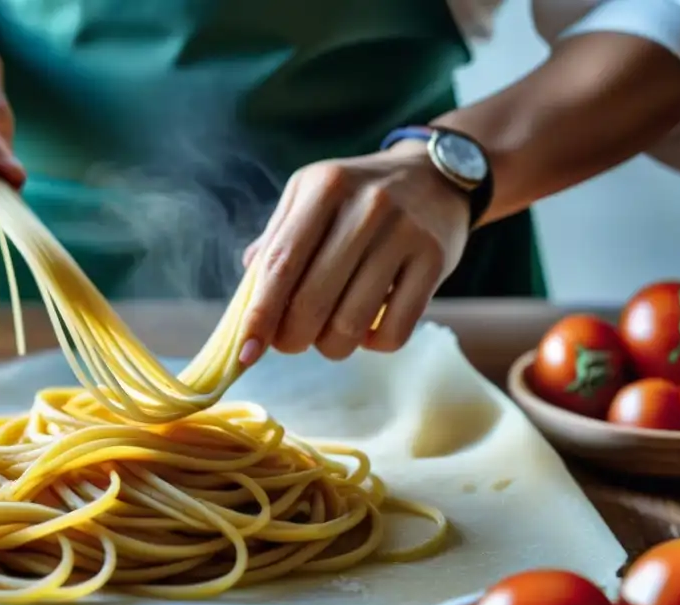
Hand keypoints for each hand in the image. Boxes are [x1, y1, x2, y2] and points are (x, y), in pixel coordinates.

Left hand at [239, 142, 469, 363]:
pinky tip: (367, 328)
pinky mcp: (435, 260)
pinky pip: (394, 332)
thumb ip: (276, 242)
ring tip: (328, 335)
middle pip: (312, 302)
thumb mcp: (310, 196)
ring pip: (351, 324)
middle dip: (291, 339)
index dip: (259, 315)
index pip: (280, 265)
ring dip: (330, 346)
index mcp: (324, 187)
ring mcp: (405, 233)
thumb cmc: (356, 197)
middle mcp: (366, 207)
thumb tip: (244, 304)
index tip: (246, 353)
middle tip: (289, 342)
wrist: (434, 175)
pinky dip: (371, 344)